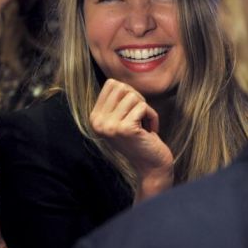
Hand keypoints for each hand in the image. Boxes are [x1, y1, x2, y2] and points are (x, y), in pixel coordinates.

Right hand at [90, 79, 173, 201]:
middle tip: (140, 117)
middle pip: (122, 87)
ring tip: (144, 125)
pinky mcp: (125, 129)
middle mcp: (97, 122)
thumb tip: (117, 81)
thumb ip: (116, 102)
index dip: (129, 93)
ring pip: (134, 96)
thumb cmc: (141, 139)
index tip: (133, 111)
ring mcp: (109, 126)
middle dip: (137, 99)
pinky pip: (144, 107)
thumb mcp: (121, 119)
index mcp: (94, 117)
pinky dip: (153, 117)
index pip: (111, 84)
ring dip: (146, 109)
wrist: (151, 166)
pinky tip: (150, 131)